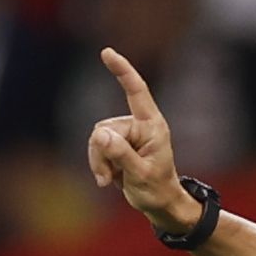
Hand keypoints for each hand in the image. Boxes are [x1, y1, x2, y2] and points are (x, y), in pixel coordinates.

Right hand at [86, 48, 200, 232]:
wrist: (159, 202)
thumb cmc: (157, 189)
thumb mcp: (140, 174)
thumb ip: (121, 154)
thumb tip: (101, 135)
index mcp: (153, 126)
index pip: (136, 92)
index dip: (123, 71)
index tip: (107, 52)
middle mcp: (139, 125)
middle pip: (104, 128)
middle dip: (101, 153)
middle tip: (111, 176)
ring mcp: (127, 134)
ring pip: (96, 138)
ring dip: (98, 161)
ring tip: (112, 179)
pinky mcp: (116, 144)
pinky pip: (96, 147)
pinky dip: (97, 164)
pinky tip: (108, 179)